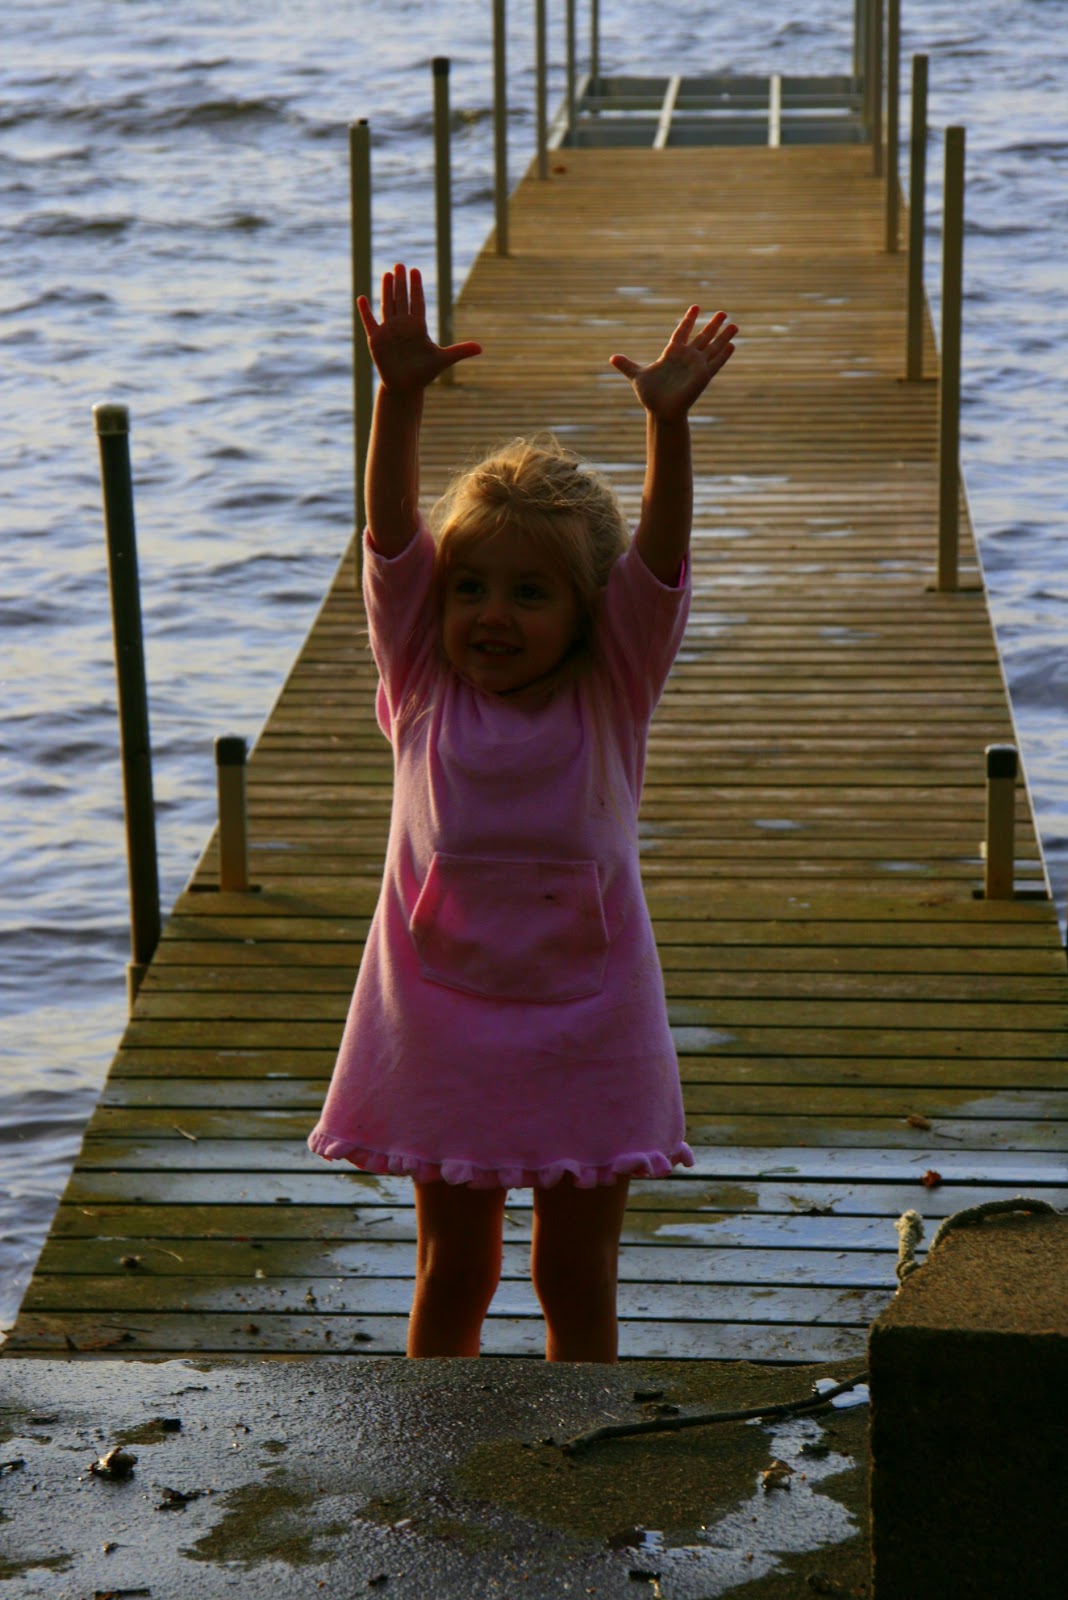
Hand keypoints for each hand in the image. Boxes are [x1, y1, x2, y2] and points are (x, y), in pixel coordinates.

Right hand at [358, 263, 481, 392]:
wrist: (405, 387)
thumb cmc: (424, 373)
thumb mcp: (443, 360)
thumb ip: (460, 351)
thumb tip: (481, 348)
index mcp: (418, 327)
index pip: (417, 302)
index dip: (416, 287)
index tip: (416, 271)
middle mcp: (403, 325)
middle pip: (402, 299)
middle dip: (401, 282)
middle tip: (400, 264)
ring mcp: (389, 331)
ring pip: (387, 305)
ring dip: (387, 290)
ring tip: (387, 274)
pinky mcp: (376, 340)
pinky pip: (369, 322)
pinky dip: (365, 311)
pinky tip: (362, 298)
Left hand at [609, 306, 736, 421]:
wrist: (661, 412)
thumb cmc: (651, 395)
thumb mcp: (636, 376)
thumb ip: (626, 365)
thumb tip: (611, 358)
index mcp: (672, 353)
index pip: (682, 332)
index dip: (688, 320)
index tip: (696, 307)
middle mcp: (687, 358)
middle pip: (702, 337)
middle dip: (713, 325)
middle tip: (724, 313)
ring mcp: (696, 366)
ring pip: (713, 348)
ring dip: (723, 337)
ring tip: (735, 325)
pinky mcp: (703, 377)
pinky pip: (715, 363)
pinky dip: (723, 355)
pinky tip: (732, 345)